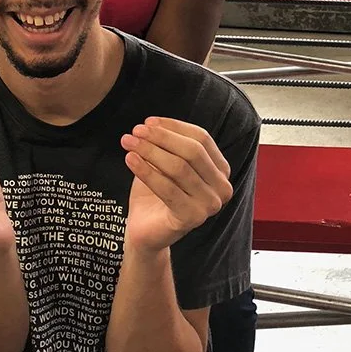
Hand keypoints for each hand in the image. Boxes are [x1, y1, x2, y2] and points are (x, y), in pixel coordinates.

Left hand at [121, 117, 232, 251]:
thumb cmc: (157, 192)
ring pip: (179, 167)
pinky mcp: (192, 218)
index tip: (148, 122)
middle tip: (136, 132)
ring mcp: (210, 205)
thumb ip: (166, 144)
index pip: (201, 138)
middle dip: (161, 137)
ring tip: (128, 142)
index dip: (174, 126)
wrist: (146, 230)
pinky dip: (146, 171)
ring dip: (150, 151)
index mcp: (220, 169)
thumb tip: (151, 124)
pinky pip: (167, 188)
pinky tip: (130, 159)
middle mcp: (222, 187)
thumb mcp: (165, 161)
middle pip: (192, 151)